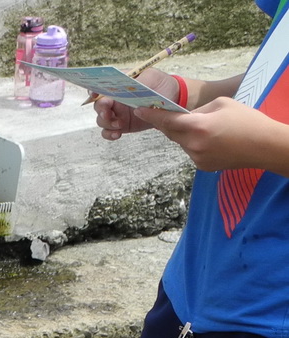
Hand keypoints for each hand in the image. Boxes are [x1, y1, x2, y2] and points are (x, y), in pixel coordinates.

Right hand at [96, 69, 176, 139]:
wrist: (173, 100)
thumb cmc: (161, 84)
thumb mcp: (152, 77)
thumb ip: (137, 81)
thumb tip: (125, 88)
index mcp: (119, 85)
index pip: (101, 86)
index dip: (94, 90)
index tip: (95, 95)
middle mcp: (115, 98)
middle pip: (98, 105)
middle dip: (101, 109)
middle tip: (108, 113)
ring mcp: (117, 113)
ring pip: (101, 120)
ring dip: (107, 123)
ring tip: (119, 124)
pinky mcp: (121, 125)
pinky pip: (108, 132)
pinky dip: (109, 134)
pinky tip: (117, 134)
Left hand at [134, 97, 288, 171]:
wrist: (264, 146)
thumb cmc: (247, 120)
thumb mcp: (222, 104)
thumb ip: (198, 109)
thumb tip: (184, 114)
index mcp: (198, 126)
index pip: (167, 120)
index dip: (151, 115)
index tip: (139, 110)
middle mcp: (193, 144)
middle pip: (171, 132)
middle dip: (168, 123)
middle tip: (166, 114)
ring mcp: (196, 158)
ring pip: (181, 142)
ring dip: (185, 134)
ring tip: (206, 128)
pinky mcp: (201, 166)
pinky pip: (191, 151)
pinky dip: (195, 143)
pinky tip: (212, 140)